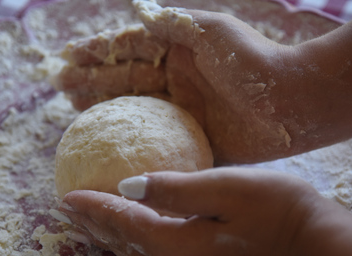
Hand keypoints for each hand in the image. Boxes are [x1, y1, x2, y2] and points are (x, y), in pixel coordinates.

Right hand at [56, 4, 298, 163]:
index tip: (68, 57)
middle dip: (90, 81)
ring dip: (102, 109)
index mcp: (179, 54)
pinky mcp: (192, 141)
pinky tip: (109, 145)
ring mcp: (182, 113)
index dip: (98, 53)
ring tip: (71, 109)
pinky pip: (155, 142)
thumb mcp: (211, 31)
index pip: (129, 51)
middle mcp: (176, 82)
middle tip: (58, 85)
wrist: (293, 103)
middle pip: (124, 80)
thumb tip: (136, 11)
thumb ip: (173, 23)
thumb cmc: (254, 62)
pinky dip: (131, 144)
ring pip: (133, 111)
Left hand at [58, 167, 351, 255]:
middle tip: (67, 212)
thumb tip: (127, 186)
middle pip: (124, 244)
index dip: (92, 208)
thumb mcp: (225, 188)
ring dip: (112, 238)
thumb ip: (173, 189)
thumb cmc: (279, 212)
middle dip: (94, 227)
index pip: (122, 222)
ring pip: (139, 255)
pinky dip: (138, 245)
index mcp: (177, 246)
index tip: (65, 196)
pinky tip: (140, 238)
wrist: (323, 250)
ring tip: (92, 226)